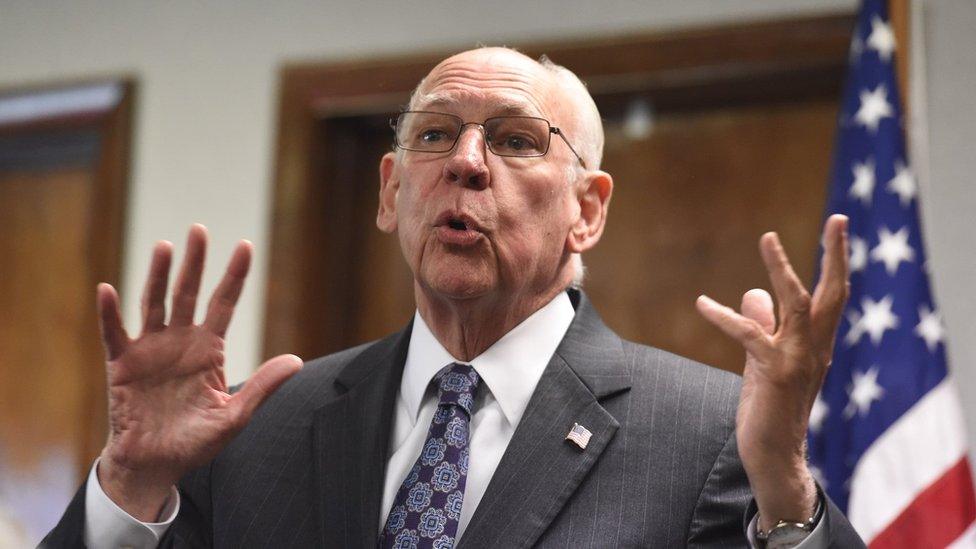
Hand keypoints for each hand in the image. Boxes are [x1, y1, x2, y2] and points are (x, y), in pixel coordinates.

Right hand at [95, 225, 301, 520]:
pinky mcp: (123, 364)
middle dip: (195, 262)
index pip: (224, 304)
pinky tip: (108, 290)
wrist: (158, 465)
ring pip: (154, 303)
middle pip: (189, 293)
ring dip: (158, 275)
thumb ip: (263, 386)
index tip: (247, 246)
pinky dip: (110, 313)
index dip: (235, 276)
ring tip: (164, 247)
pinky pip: (115, 334)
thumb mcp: (235, 415)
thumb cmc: (196, 441)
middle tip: (200, 230)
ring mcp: (150, 350)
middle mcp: (180, 341)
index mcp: (209, 349)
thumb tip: (297, 361)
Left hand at [695, 214, 848, 529]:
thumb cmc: (770, 409)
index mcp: (816, 343)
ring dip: (783, 269)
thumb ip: (761, 326)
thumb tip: (752, 291)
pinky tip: (702, 303)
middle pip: (832, 293)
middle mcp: (815, 348)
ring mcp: (798, 360)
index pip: (832, 295)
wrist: (774, 455)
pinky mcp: (775, 373)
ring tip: (769, 237)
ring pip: (798, 304)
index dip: (835, 260)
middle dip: (836, 255)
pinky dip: (725, 316)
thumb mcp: (763, 361)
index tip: (839, 226)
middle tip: (839, 219)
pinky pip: (750, 335)